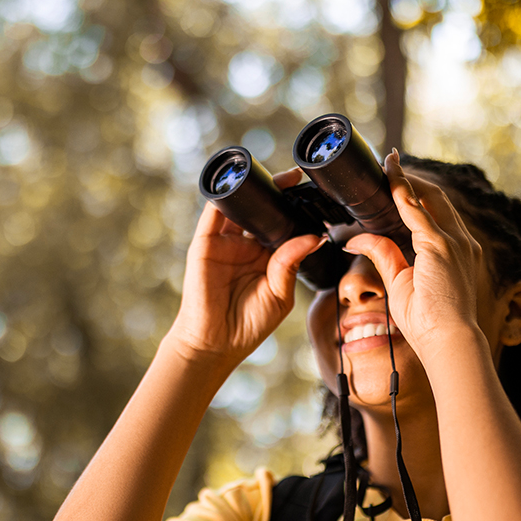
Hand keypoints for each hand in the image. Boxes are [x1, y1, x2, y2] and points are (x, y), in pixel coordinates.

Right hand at [169, 168, 324, 366]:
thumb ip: (291, 263)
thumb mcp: (280, 293)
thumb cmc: (249, 324)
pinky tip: (238, 184)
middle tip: (296, 177)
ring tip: (275, 178)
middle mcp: (247, 245)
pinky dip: (225, 196)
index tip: (315, 193)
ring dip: (254, 189)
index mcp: (268, 257)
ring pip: (241, 206)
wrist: (216, 343)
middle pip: (263, 210)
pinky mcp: (206, 243)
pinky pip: (214, 213)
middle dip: (277, 193)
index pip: (283, 224)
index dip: (295, 208)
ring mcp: (225, 242)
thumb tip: (314, 237)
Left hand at [342, 150, 483, 359]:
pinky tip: (390, 178)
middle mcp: (460, 241)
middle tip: (390, 163)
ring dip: (407, 179)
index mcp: (455, 251)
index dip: (416, 194)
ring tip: (388, 164)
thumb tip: (356, 239)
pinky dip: (403, 192)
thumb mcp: (400, 281)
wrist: (448, 340)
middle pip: (435, 198)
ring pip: (429, 198)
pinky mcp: (441, 245)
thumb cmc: (428, 320)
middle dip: (412, 179)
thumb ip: (383, 254)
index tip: (398, 180)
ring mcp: (454, 241)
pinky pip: (417, 211)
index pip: (435, 213)